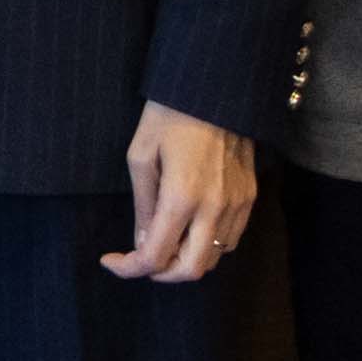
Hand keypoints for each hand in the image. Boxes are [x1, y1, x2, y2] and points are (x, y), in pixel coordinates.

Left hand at [107, 107, 255, 287]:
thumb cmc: (169, 115)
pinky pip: (230, 238)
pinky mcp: (250, 195)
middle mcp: (214, 208)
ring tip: (164, 242)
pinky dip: (208, 246)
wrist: (215, 87)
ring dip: (186, 260)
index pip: (155, 256)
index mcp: (181, 198)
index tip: (111, 261)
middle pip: (191, 270)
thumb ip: (143, 205)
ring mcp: (237, 204)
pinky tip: (190, 229)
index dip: (129, 268)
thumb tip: (144, 243)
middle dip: (161, 273)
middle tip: (140, 259)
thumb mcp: (141, 156)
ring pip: (214, 258)